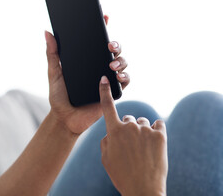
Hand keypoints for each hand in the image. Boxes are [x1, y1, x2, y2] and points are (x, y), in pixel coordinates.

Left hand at [45, 15, 129, 134]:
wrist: (65, 118)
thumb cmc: (59, 96)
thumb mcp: (54, 73)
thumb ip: (52, 53)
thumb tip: (47, 32)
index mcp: (86, 60)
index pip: (96, 41)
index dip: (103, 27)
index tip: (105, 15)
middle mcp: (98, 66)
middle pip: (113, 49)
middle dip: (115, 44)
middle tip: (109, 44)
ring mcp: (107, 78)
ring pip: (121, 62)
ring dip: (120, 60)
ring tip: (111, 63)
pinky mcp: (113, 92)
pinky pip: (124, 81)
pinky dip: (124, 77)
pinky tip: (117, 76)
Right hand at [99, 76, 167, 195]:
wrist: (143, 190)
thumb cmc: (121, 175)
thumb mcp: (105, 158)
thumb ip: (106, 140)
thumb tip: (112, 132)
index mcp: (113, 131)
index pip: (107, 106)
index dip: (104, 91)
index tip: (104, 79)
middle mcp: (129, 127)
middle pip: (128, 119)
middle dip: (128, 129)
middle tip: (131, 147)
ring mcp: (146, 130)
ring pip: (143, 123)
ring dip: (142, 132)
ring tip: (143, 151)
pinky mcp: (161, 135)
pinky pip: (158, 125)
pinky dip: (156, 131)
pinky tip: (155, 144)